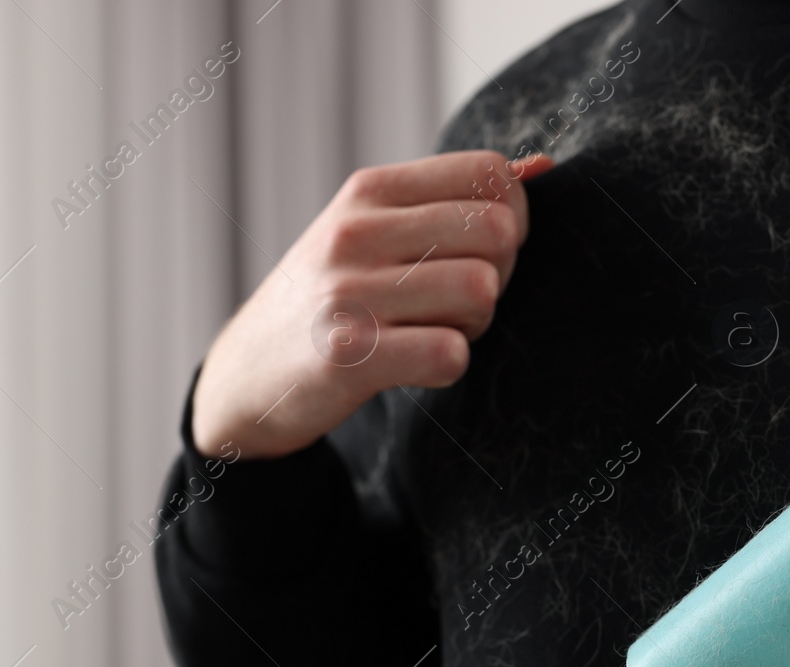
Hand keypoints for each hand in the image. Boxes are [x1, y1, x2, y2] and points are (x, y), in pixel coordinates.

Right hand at [191, 149, 554, 457]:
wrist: (246, 375)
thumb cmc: (330, 299)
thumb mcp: (371, 231)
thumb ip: (449, 200)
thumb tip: (542, 167)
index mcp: (369, 190)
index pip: (489, 173)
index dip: (511, 216)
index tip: (482, 251)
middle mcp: (355, 231)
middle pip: (496, 232)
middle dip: (499, 274)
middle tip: (458, 301)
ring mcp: (347, 292)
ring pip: (480, 291)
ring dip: (474, 323)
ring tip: (433, 330)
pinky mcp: (347, 355)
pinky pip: (450, 352)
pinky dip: (448, 364)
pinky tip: (413, 364)